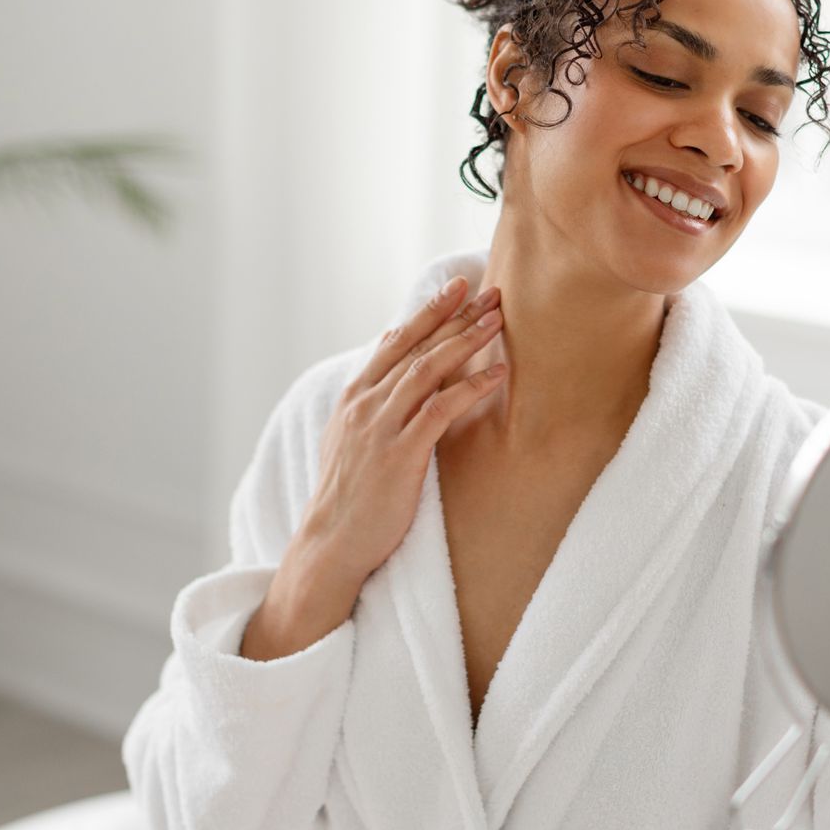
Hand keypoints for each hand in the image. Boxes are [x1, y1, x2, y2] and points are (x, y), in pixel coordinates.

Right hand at [296, 275, 506, 587]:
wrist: (332, 542)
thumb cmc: (347, 495)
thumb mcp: (348, 437)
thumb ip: (369, 398)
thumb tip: (387, 358)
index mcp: (354, 397)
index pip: (395, 341)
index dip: (428, 312)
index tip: (457, 288)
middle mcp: (365, 404)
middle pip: (416, 346)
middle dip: (455, 315)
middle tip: (489, 291)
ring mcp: (382, 427)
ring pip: (429, 369)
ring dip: (466, 340)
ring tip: (498, 320)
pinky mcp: (401, 454)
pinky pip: (441, 410)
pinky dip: (471, 387)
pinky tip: (497, 373)